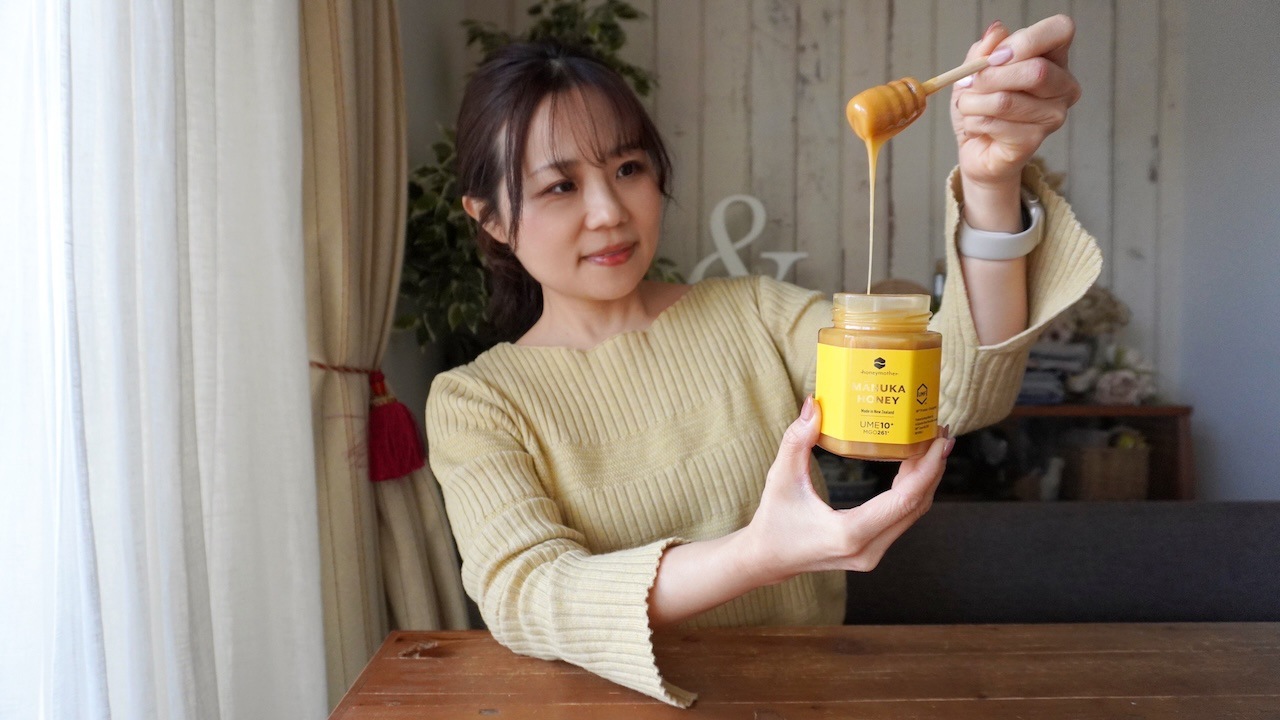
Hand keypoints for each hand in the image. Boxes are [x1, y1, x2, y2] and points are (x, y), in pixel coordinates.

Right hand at [742, 396, 952, 585]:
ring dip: (926, 480)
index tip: (940, 441)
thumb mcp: (781, 477)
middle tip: (940, 434)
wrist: (768, 559)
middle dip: (934, 468)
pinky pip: (902, 518)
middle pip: (917, 506)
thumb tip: (813, 404)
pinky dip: (912, 491)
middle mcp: (868, 549)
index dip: (928, 468)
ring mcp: (873, 554)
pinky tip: (913, 466)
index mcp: (848, 532)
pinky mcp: (872, 551)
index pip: (904, 500)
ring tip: (931, 445)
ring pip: (913, 514)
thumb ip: (796, 440)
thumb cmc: (774, 519)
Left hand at [951, 15, 1081, 193]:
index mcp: (1054, 58)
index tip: (994, 56)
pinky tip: (976, 128)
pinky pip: (994, 124)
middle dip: (989, 76)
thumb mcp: (975, 70)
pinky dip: (973, 122)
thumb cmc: (982, 105)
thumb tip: (996, 32)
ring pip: (1006, 100)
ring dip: (972, 102)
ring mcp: (1053, 116)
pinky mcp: (1034, 141)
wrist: (976, 147)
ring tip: (968, 106)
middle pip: (1035, 71)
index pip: (1060, 30)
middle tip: (968, 84)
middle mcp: (1063, 86)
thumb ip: (985, 49)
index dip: (1025, 40)